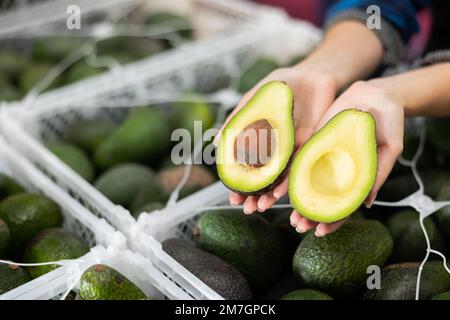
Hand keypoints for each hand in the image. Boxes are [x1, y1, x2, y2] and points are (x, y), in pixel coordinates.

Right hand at [215, 66, 337, 213]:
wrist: (311, 75)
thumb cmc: (279, 87)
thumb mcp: (254, 100)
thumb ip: (237, 119)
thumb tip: (215, 142)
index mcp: (260, 141)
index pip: (247, 168)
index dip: (240, 184)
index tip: (232, 198)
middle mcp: (275, 150)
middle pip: (263, 178)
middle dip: (254, 195)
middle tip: (245, 208)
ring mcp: (292, 150)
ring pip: (280, 177)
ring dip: (270, 194)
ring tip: (260, 207)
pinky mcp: (309, 146)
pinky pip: (298, 166)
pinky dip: (289, 180)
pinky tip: (281, 193)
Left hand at [290, 80, 404, 235]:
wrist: (376, 95)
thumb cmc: (389, 123)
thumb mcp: (390, 149)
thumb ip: (377, 173)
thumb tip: (366, 203)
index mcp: (355, 179)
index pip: (342, 206)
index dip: (332, 221)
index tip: (320, 232)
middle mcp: (336, 172)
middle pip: (320, 198)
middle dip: (307, 214)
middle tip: (296, 225)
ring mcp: (322, 158)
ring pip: (304, 182)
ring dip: (291, 196)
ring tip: (276, 208)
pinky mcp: (312, 141)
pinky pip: (296, 158)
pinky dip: (286, 171)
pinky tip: (274, 181)